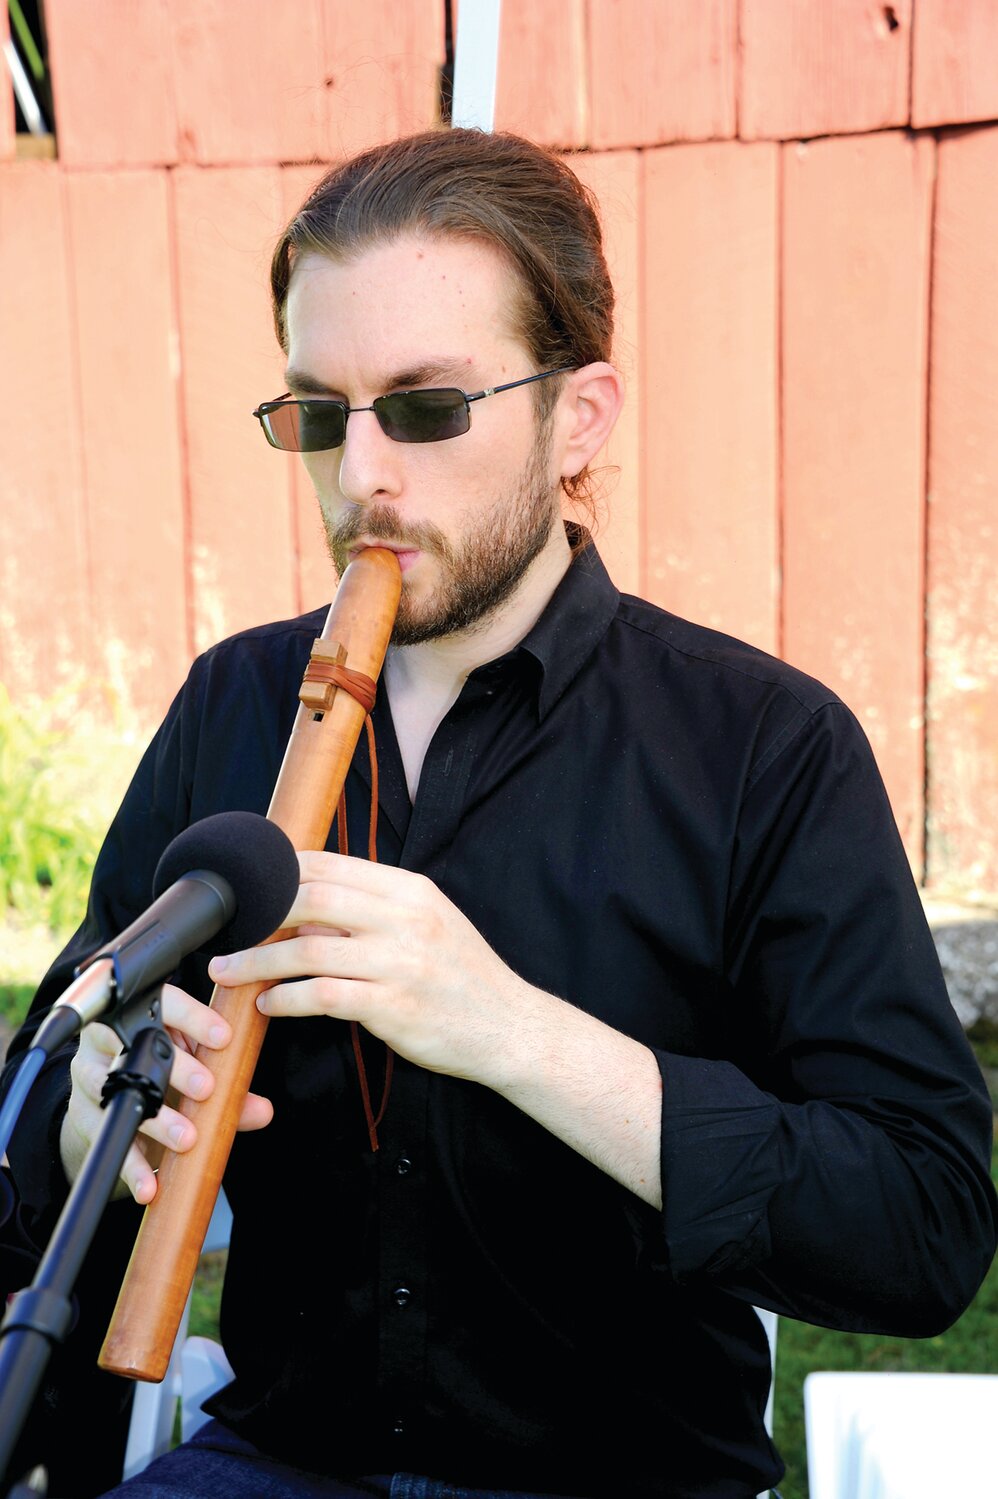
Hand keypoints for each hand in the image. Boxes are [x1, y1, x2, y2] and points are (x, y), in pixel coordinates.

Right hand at [60, 982, 272, 1203]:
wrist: (113, 1099)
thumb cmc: (163, 1069)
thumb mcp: (195, 1066)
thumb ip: (227, 1083)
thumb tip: (262, 1110)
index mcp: (141, 1015)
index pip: (161, 1002)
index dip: (192, 1017)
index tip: (224, 1037)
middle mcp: (108, 1041)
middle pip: (135, 1045)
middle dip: (174, 1068)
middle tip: (207, 1088)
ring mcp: (91, 1078)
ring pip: (118, 1092)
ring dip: (156, 1119)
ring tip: (186, 1138)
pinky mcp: (85, 1117)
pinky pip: (107, 1141)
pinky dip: (131, 1167)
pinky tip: (150, 1185)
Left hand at [208, 852, 529, 1086]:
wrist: (510, 1027)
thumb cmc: (463, 977)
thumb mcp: (427, 926)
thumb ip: (371, 913)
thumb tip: (307, 914)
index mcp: (411, 890)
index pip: (331, 865)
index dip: (280, 873)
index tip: (248, 889)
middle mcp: (406, 919)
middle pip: (313, 899)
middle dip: (260, 912)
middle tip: (228, 927)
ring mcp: (401, 963)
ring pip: (309, 951)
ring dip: (258, 961)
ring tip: (229, 970)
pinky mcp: (394, 1007)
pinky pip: (323, 997)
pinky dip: (287, 999)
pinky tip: (269, 1004)